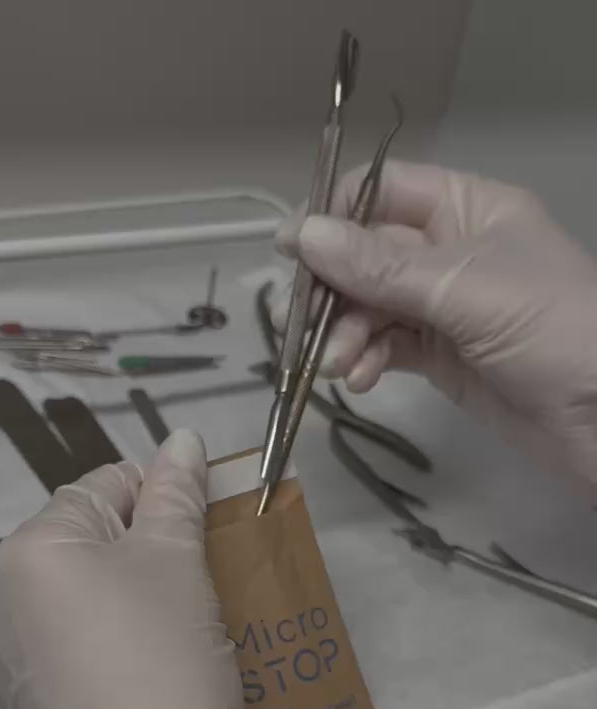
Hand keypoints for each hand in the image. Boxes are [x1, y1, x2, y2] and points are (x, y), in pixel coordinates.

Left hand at [0, 431, 291, 708]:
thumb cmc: (168, 660)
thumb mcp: (179, 563)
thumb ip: (176, 496)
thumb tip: (182, 440)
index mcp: (30, 549)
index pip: (102, 486)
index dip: (161, 498)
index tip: (206, 533)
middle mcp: (1, 599)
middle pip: (86, 546)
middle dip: (145, 554)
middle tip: (202, 585)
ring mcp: (10, 661)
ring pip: (82, 604)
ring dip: (131, 604)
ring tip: (184, 636)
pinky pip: (76, 657)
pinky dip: (114, 654)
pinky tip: (155, 679)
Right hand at [276, 161, 596, 484]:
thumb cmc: (553, 329)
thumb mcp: (464, 288)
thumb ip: (380, 267)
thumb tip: (302, 234)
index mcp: (467, 207)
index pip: (381, 190)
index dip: (334, 216)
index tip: (293, 254)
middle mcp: (450, 249)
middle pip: (365, 253)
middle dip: (333, 289)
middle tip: (303, 326)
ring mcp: (444, 306)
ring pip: (369, 306)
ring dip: (344, 334)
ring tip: (340, 368)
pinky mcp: (441, 357)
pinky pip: (385, 346)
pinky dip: (365, 360)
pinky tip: (359, 379)